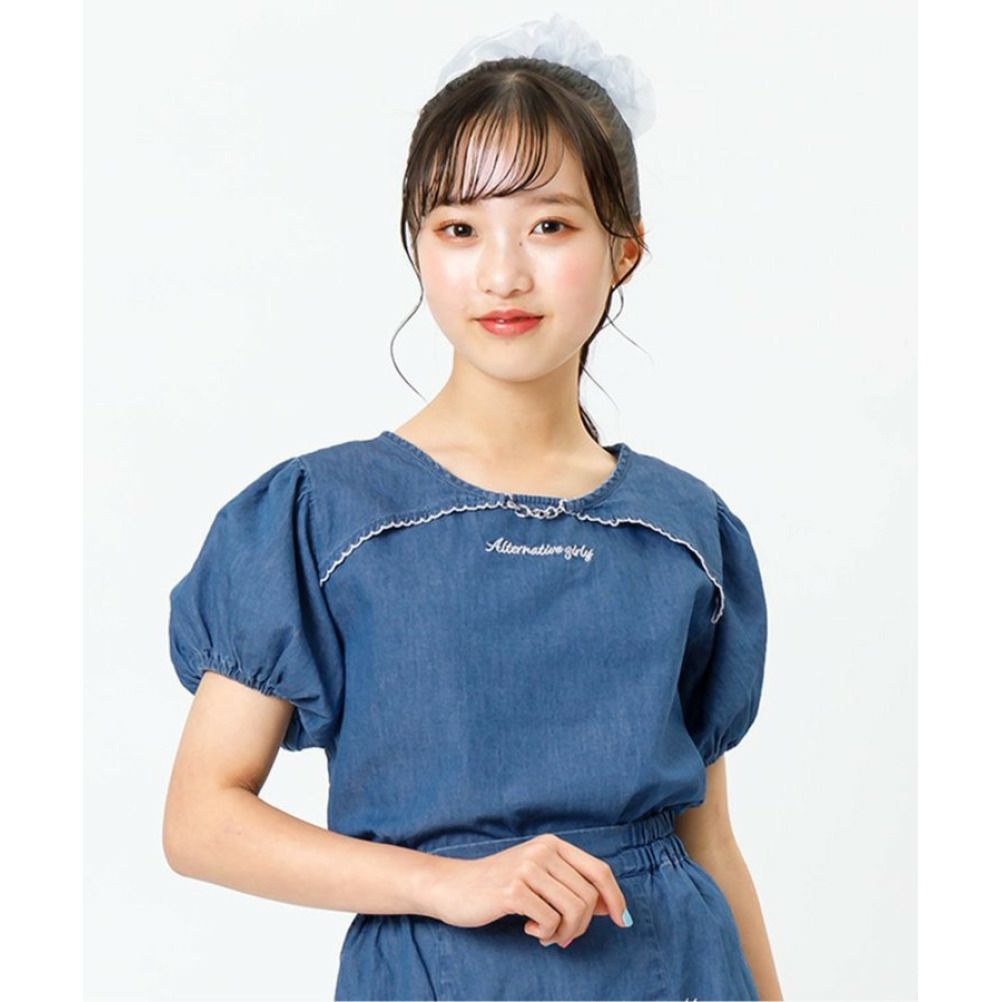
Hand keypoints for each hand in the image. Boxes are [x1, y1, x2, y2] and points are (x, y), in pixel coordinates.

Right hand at [429, 833, 630, 947]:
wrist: (454, 886)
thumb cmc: (500, 886)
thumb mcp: (538, 876)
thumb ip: (570, 885)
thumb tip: (611, 908)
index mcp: (553, 844)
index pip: (599, 870)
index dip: (616, 897)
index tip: (622, 921)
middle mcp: (543, 850)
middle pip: (589, 897)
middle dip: (581, 926)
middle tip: (561, 936)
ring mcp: (528, 868)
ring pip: (574, 910)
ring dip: (564, 933)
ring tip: (546, 935)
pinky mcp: (514, 890)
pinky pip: (551, 921)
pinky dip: (545, 934)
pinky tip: (529, 930)